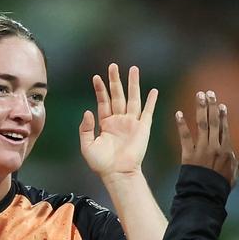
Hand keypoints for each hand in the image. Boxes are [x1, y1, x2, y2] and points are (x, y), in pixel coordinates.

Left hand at [79, 64, 158, 180]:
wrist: (117, 173)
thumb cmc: (101, 163)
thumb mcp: (86, 146)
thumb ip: (85, 128)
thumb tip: (87, 110)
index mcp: (106, 123)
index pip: (103, 101)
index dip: (100, 89)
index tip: (96, 77)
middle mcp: (119, 120)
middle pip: (118, 95)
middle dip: (115, 80)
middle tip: (113, 66)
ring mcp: (131, 123)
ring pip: (133, 99)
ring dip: (133, 84)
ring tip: (133, 69)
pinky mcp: (143, 128)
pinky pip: (147, 112)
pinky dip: (151, 101)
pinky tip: (153, 91)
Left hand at [176, 90, 235, 183]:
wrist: (205, 196)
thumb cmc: (219, 188)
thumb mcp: (231, 174)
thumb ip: (231, 161)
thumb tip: (231, 154)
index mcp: (226, 151)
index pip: (224, 129)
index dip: (222, 116)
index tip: (221, 104)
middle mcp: (215, 147)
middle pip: (214, 122)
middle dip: (212, 106)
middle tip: (209, 93)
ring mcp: (202, 149)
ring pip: (202, 124)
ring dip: (200, 108)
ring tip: (199, 95)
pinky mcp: (189, 154)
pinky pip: (185, 136)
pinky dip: (181, 124)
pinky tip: (178, 113)